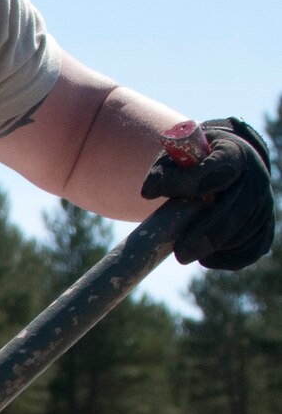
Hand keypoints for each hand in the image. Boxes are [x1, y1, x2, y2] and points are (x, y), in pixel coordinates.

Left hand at [141, 117, 273, 270]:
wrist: (226, 165)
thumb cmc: (197, 162)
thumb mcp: (179, 155)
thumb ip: (164, 170)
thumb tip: (149, 192)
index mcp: (234, 154)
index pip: (217, 169)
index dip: (187, 183)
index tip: (153, 196)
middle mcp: (256, 177)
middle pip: (238, 208)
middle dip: (207, 234)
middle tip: (179, 253)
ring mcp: (264, 203)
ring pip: (246, 231)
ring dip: (216, 246)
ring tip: (186, 252)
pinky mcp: (265, 226)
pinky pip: (253, 249)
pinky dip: (230, 259)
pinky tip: (207, 259)